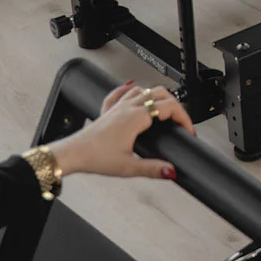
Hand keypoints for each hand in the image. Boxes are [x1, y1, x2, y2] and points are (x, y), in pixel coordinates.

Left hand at [56, 81, 194, 181]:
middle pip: (159, 93)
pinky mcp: (108, 110)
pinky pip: (122, 92)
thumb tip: (171, 171)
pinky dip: (131, 90)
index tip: (187, 128)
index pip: (169, 107)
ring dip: (157, 96)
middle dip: (175, 104)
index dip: (183, 117)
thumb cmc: (95, 158)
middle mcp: (128, 107)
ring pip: (143, 89)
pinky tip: (133, 91)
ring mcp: (118, 106)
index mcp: (136, 118)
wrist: (73, 154)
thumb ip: (152, 169)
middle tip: (180, 119)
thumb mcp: (128, 168)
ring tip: (164, 108)